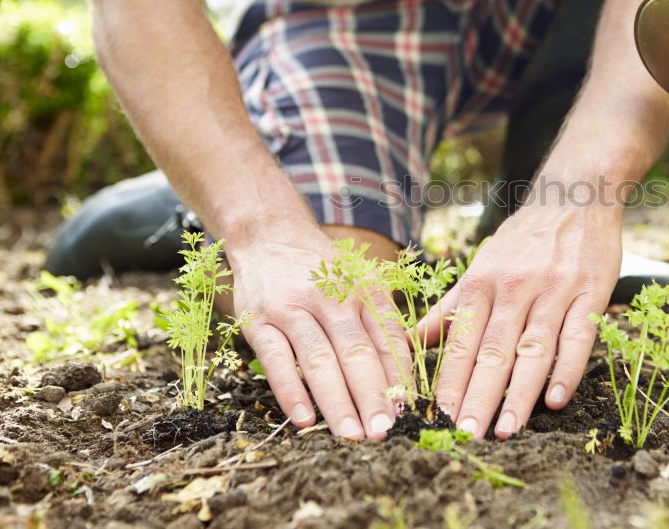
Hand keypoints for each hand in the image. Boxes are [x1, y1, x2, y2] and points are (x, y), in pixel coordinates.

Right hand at [227, 221, 410, 438]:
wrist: (268, 235)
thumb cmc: (322, 270)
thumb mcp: (359, 282)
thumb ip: (379, 322)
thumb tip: (404, 377)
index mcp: (363, 289)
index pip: (387, 337)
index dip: (399, 377)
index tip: (409, 411)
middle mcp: (331, 297)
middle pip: (356, 352)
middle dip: (373, 396)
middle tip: (384, 431)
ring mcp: (293, 309)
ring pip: (319, 359)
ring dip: (337, 401)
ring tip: (351, 434)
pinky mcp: (259, 321)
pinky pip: (276, 359)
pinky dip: (291, 391)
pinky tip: (304, 419)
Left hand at [422, 200, 621, 438]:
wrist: (574, 198)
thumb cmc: (523, 241)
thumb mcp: (480, 267)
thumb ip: (449, 309)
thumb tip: (408, 342)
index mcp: (482, 283)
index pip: (462, 342)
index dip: (450, 382)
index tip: (438, 419)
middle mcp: (514, 288)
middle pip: (493, 350)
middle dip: (478, 396)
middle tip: (466, 435)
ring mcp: (554, 290)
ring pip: (533, 348)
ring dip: (519, 393)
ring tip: (506, 430)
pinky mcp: (590, 292)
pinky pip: (578, 336)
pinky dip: (567, 369)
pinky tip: (556, 400)